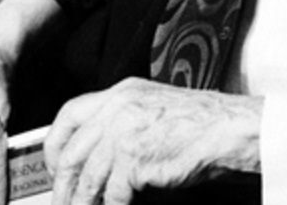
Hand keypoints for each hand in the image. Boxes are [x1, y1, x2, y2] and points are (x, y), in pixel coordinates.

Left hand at [45, 78, 261, 204]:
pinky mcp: (134, 157)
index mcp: (123, 92)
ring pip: (86, 178)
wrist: (231, 129)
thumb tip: (97, 158)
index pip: (69, 115)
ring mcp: (125, 130)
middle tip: (65, 202)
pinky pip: (111, 194)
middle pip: (70, 152)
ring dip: (84, 204)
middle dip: (63, 186)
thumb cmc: (204, 124)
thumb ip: (124, 122)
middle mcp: (119, 107)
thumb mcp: (156, 109)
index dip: (55, 146)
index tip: (56, 167)